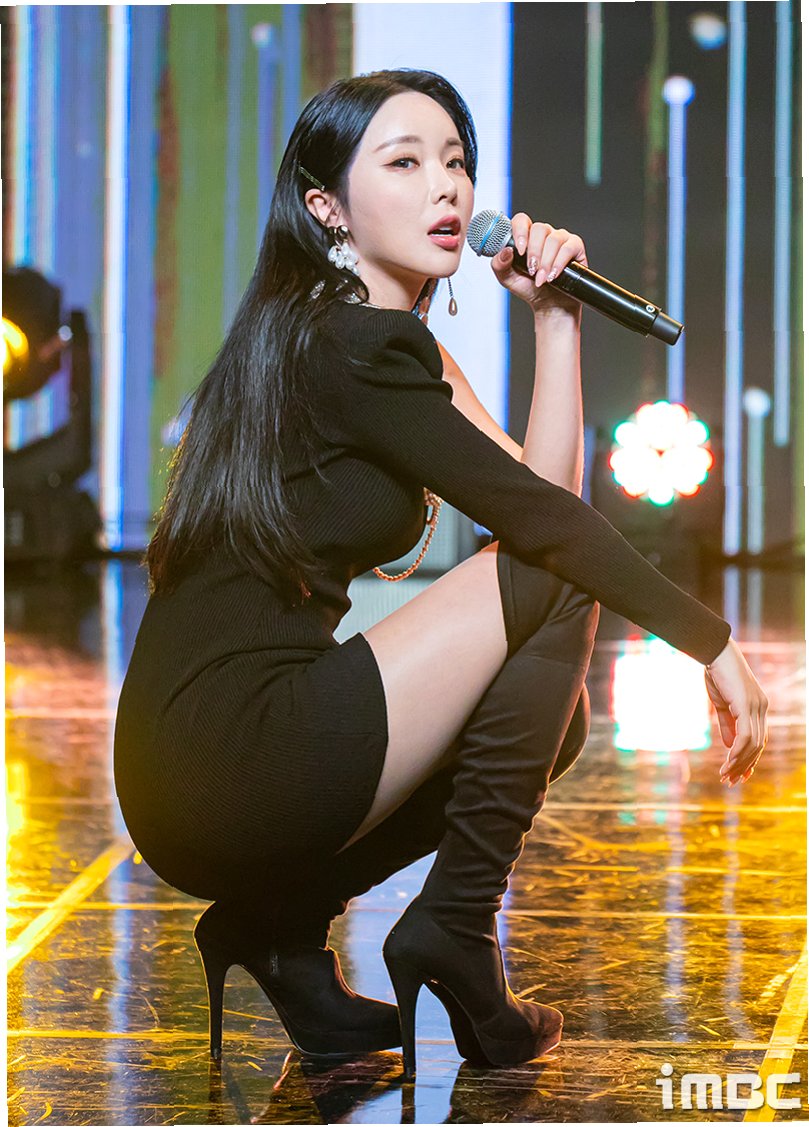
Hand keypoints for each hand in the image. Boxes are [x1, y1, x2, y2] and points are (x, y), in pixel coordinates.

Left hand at [490, 213, 587, 314]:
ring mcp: (560, 239)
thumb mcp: (508, 278)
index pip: (521, 220)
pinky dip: (558, 263)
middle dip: (534, 252)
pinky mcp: (575, 247)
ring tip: (541, 279)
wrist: (549, 304)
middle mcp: (544, 234)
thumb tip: (505, 251)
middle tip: (531, 270)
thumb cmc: (529, 288)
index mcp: (526, 236)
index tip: (519, 250)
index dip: (519, 231)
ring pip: (553, 239)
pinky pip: (568, 248)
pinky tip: (553, 276)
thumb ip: (499, 264)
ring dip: (546, 262)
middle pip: (539, 228)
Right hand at [704, 637, 768, 786]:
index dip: (750, 758)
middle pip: (758, 745)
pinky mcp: (746, 705)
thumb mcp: (722, 703)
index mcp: (758, 707)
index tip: (739, 774)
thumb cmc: (717, 674)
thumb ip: (728, 724)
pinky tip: (728, 761)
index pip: (758, 739)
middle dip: (744, 765)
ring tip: (725, 775)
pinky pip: (745, 735)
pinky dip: (737, 751)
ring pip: (753, 743)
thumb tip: (729, 746)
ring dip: (738, 762)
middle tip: (730, 781)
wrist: (714, 652)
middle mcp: (761, 708)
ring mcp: (756, 707)